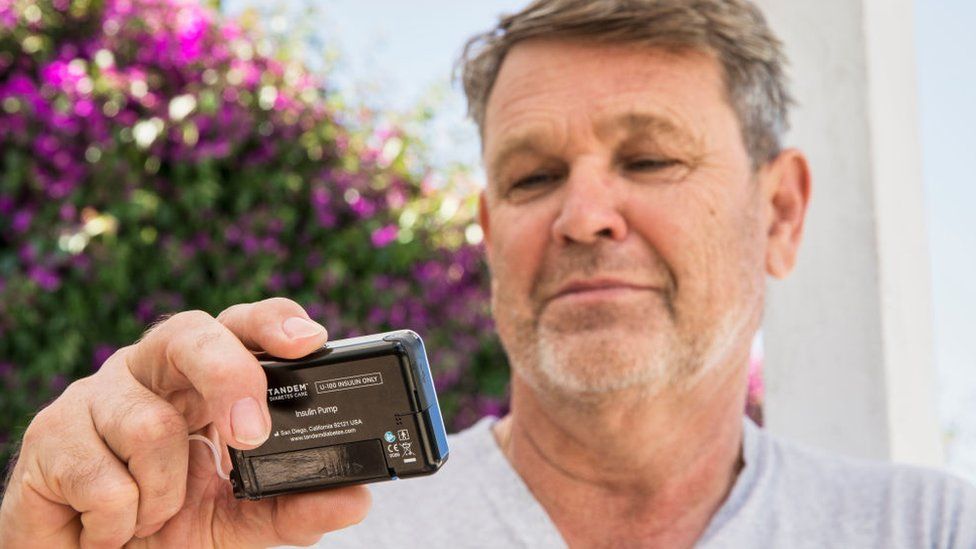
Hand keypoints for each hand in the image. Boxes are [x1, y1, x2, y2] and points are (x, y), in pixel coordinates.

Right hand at [0, 297, 370, 547]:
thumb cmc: (169, 523)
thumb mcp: (242, 520)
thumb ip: (295, 508)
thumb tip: (355, 499)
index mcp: (206, 378)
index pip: (243, 326)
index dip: (273, 322)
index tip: (309, 340)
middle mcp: (154, 370)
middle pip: (191, 333)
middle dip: (228, 377)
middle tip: (249, 437)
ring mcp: (99, 394)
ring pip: (150, 426)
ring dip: (164, 495)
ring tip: (153, 516)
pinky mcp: (51, 433)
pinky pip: (102, 478)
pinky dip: (119, 521)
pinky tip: (112, 527)